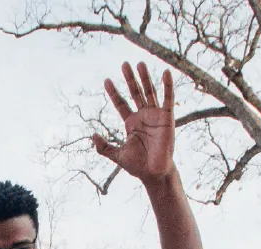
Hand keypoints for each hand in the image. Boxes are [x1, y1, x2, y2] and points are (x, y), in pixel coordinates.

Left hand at [93, 62, 176, 182]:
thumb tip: (93, 135)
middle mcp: (143, 116)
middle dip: (129, 79)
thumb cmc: (138, 166)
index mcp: (131, 123)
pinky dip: (167, 86)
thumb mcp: (117, 155)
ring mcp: (155, 115)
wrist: (154, 172)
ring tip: (139, 63)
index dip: (114, 92)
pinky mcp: (167, 118)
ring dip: (145, 78)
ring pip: (149, 92)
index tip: (106, 80)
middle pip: (135, 92)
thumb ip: (103, 147)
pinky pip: (168, 99)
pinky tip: (165, 73)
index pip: (121, 103)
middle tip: (124, 64)